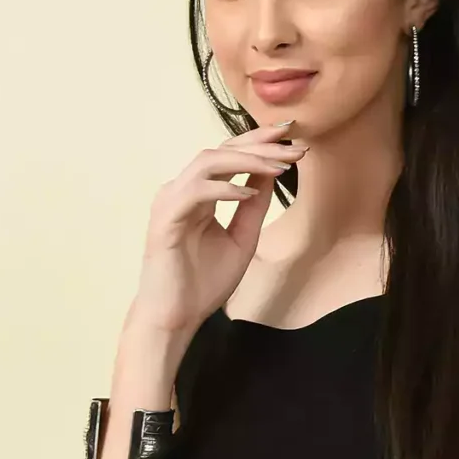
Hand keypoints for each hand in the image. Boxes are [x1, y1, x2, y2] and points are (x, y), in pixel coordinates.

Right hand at [133, 122, 309, 333]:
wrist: (175, 320)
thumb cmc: (202, 286)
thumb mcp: (242, 239)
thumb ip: (254, 206)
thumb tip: (271, 171)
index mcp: (198, 195)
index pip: (229, 155)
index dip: (259, 143)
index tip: (293, 138)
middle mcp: (182, 191)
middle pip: (221, 149)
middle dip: (259, 144)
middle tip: (293, 144)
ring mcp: (170, 202)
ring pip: (208, 161)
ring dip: (246, 160)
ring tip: (277, 166)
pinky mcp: (165, 220)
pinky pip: (195, 191)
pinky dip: (223, 187)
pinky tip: (247, 193)